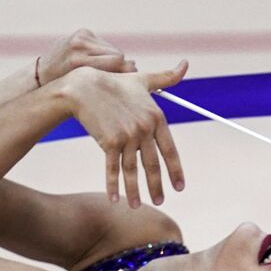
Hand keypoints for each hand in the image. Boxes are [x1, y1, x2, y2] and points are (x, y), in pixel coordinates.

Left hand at [37, 28, 136, 83]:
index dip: (125, 72)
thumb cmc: (66, 89)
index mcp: (78, 61)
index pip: (117, 60)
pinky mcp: (82, 32)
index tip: (127, 82)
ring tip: (104, 72)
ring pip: (112, 49)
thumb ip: (108, 78)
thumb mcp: (84, 90)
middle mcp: (78, 45)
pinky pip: (104, 44)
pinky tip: (96, 62)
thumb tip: (134, 65)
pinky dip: (104, 54)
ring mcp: (80, 36)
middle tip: (118, 78)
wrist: (41, 75)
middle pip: (117, 53)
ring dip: (112, 60)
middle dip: (120, 66)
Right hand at [60, 60, 188, 207]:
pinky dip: (113, 185)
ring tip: (137, 206)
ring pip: (132, 170)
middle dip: (156, 186)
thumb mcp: (143, 79)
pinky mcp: (109, 142)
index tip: (179, 186)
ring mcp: (127, 137)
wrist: (85, 87)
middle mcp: (144, 129)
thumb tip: (185, 65)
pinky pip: (113, 169)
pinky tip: (115, 199)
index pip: (170, 150)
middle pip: (152, 164)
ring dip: (135, 191)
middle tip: (160, 202)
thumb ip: (166, 77)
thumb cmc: (114, 83)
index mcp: (155, 117)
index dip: (175, 170)